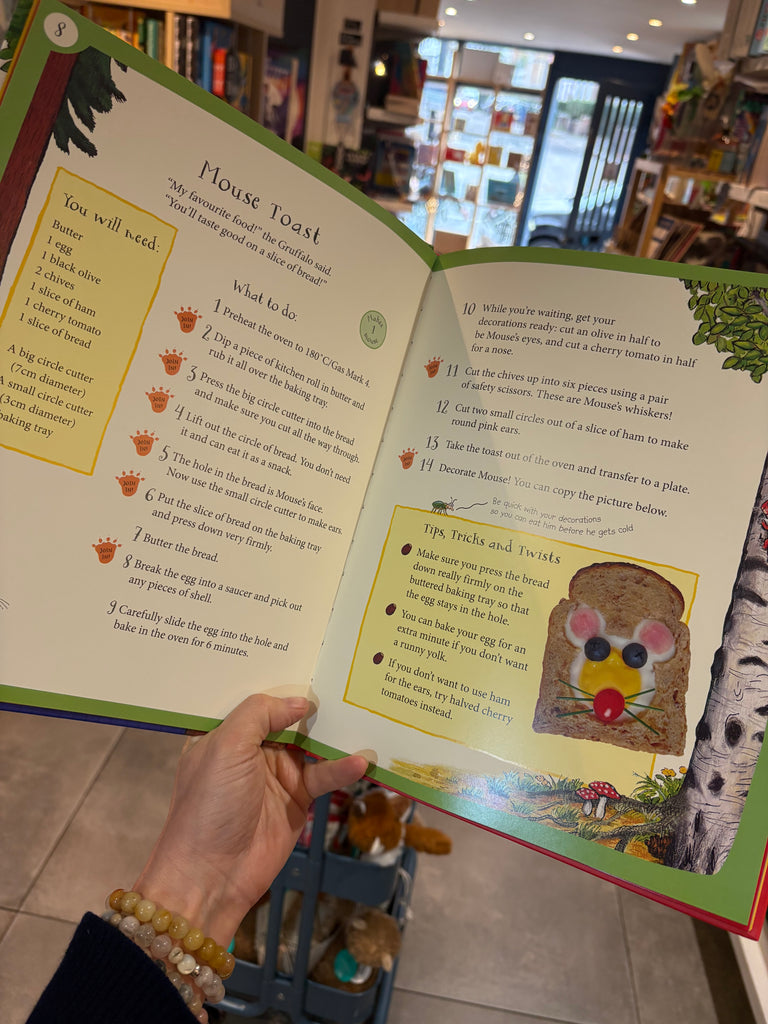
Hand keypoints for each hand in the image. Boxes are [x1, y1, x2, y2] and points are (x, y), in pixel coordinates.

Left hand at [133, 694, 367, 943]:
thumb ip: (260, 714)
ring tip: (362, 710)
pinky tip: (361, 760)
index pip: (250, 695)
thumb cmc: (209, 804)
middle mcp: (248, 748)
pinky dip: (342, 767)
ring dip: (333, 732)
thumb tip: (301, 701)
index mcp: (222, 731)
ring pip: (311, 743)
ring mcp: (275, 773)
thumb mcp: (227, 747)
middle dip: (311, 698)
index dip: (274, 675)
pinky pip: (324, 775)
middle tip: (345, 671)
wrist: (212, 876)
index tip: (305, 651)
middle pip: (286, 716)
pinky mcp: (297, 798)